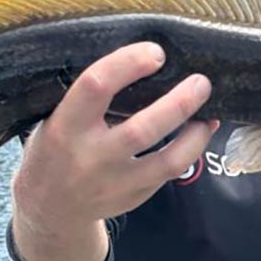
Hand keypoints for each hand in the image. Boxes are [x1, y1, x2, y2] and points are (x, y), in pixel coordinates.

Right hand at [11, 42, 216, 260]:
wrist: (49, 207)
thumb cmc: (56, 147)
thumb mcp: (57, 119)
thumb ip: (90, 99)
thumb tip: (144, 61)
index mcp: (65, 126)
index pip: (97, 86)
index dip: (129, 64)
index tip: (156, 52)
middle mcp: (91, 157)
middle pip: (143, 129)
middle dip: (179, 103)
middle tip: (200, 81)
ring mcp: (115, 183)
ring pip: (168, 160)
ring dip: (196, 134)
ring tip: (211, 112)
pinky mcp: (134, 198)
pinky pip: (169, 173)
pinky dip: (191, 150)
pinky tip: (200, 132)